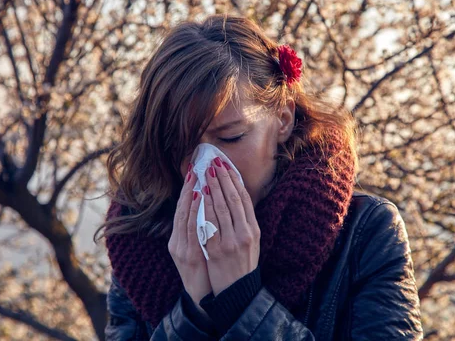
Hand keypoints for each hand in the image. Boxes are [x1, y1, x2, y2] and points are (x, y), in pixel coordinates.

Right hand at [168, 167, 211, 313]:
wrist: (202, 299)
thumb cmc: (203, 272)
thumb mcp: (197, 249)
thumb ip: (198, 231)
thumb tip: (206, 211)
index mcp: (179, 239)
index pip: (182, 210)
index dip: (187, 190)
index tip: (193, 173)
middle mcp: (177, 242)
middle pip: (181, 210)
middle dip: (188, 189)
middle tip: (195, 170)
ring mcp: (182, 249)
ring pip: (185, 218)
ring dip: (190, 198)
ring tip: (197, 180)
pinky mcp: (189, 256)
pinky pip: (193, 230)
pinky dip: (195, 214)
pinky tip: (200, 201)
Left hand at [202, 157, 260, 294]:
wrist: (237, 292)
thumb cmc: (242, 264)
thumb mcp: (251, 242)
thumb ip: (245, 221)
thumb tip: (235, 197)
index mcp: (254, 230)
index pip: (244, 199)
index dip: (234, 180)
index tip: (226, 166)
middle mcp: (244, 233)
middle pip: (233, 199)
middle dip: (223, 178)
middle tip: (214, 162)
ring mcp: (231, 241)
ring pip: (221, 208)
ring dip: (213, 187)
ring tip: (206, 172)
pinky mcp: (217, 249)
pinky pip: (210, 223)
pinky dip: (205, 206)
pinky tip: (201, 194)